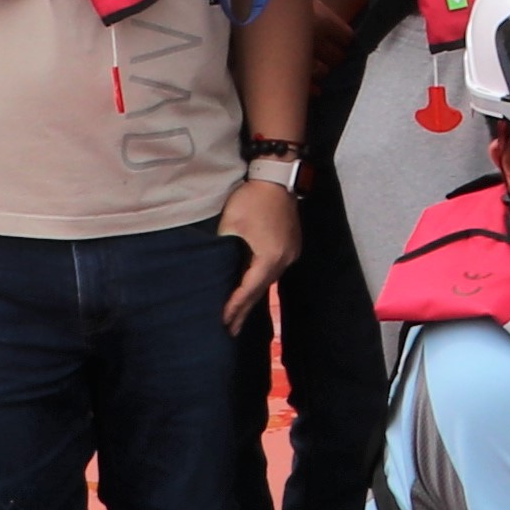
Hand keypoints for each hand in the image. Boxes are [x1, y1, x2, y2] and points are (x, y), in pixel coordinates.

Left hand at [216, 178, 295, 328]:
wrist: (277, 178)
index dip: (235, 307)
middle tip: (231, 331)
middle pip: (261, 290)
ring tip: (240, 313)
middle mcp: (284, 260)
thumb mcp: (231, 224)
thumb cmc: (251, 200)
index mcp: (269, 258)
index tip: (223, 323)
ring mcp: (291, 253)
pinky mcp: (292, 245)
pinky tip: (254, 287)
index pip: (248, 289)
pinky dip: (262, 281)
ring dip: (253, 296)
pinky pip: (274, 270)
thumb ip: (224, 249)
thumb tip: (217, 267)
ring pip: (269, 281)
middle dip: (245, 310)